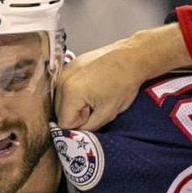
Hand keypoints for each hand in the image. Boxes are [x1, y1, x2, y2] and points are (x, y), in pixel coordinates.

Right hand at [55, 23, 191, 129]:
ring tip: (96, 96)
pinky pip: (66, 87)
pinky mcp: (70, 66)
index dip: (79, 126)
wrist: (132, 58)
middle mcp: (62, 81)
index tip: (93, 118)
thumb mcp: (108, 113)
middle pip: (59, 112)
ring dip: (76, 104)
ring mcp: (65, 71)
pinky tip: (93, 88)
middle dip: (77, 115)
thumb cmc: (123, 83)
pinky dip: (77, 92)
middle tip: (97, 107)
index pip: (63, 123)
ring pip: (62, 100)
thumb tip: (78, 134)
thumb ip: (89, 128)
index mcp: (70, 93)